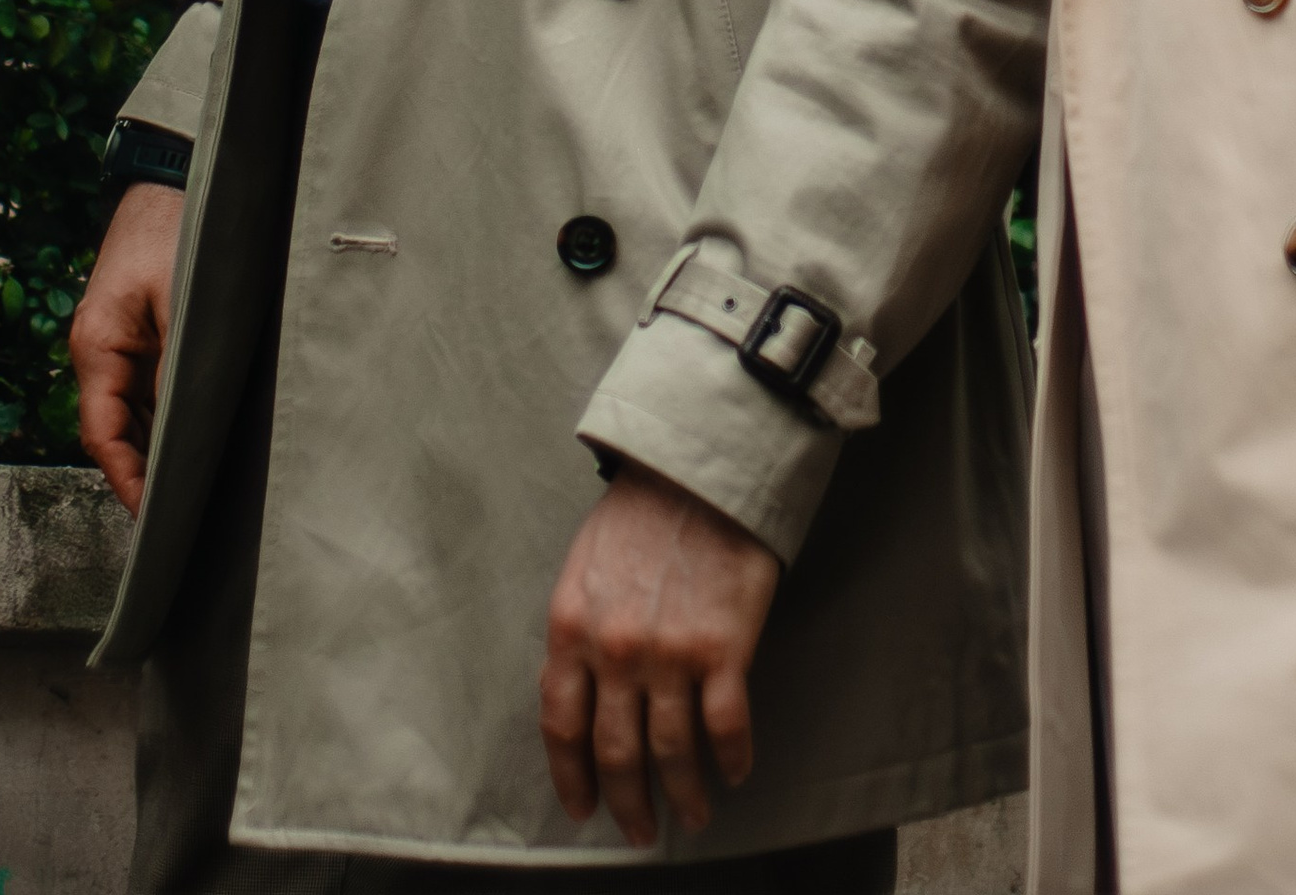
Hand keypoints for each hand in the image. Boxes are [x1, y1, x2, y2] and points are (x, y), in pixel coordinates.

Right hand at [69, 181, 185, 515]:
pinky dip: (164, 418)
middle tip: (180, 511)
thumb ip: (179, 361)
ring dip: (155, 447)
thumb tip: (185, 421)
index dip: (125, 479)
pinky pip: (147, 391)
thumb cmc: (172, 231)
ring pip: (132, 415)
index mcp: (97, 345)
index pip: (102, 433)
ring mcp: (118, 346)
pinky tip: (191, 439)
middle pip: (115, 431)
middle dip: (142, 472)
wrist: (167, 181)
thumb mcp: (180, 298)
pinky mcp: (138, 336)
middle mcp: (99, 353)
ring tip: (190, 486)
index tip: (150, 514)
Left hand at [541, 462, 783, 844]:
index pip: (562, 728)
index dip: (572, 779)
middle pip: (617, 753)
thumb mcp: (583, 569)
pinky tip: (734, 773)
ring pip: (671, 753)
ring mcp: (670, 653)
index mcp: (571, 629)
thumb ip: (577, 634)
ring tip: (691, 816)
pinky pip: (727, 725)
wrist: (701, 465)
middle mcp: (615, 651)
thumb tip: (575, 696)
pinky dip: (731, 759)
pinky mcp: (724, 646)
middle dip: (627, 804)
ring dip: (682, 794)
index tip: (585, 809)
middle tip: (638, 832)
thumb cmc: (640, 511)